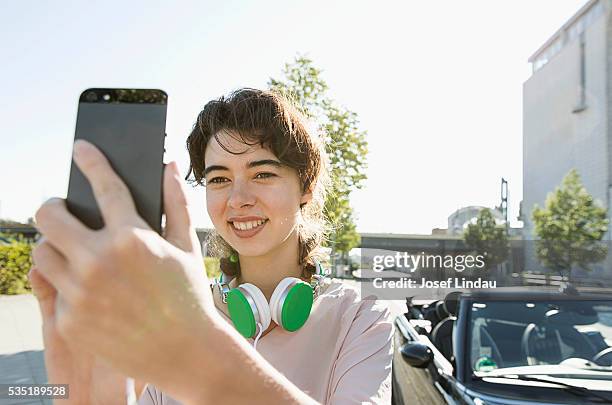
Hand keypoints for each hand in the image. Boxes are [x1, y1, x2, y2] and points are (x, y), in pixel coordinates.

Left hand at [33, 140, 213, 399]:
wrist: (186, 351)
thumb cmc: (189, 295)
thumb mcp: (186, 246)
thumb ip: (175, 202)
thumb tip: (167, 166)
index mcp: (131, 237)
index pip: (103, 184)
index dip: (90, 160)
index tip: (81, 148)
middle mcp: (99, 262)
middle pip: (48, 216)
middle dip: (52, 206)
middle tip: (62, 208)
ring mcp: (80, 293)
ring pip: (43, 254)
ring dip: (55, 247)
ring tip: (73, 250)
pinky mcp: (70, 320)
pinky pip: (54, 291)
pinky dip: (68, 285)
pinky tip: (89, 289)